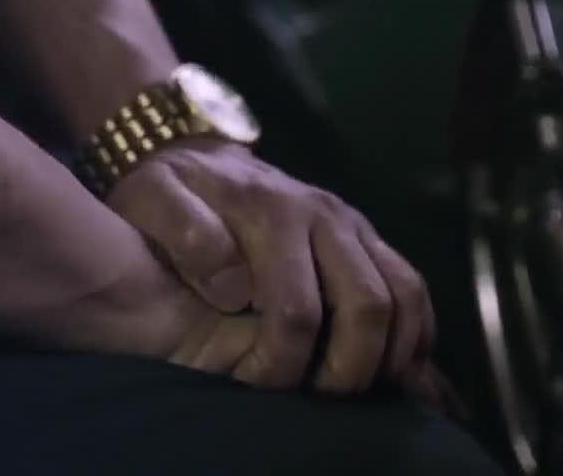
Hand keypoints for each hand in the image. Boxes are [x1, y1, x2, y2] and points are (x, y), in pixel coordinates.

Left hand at [106, 139, 441, 398]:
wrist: (199, 159)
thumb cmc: (165, 193)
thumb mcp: (149, 198)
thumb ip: (184, 232)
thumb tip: (238, 289)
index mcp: (271, 212)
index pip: (297, 310)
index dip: (279, 365)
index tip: (250, 388)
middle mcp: (325, 215)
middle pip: (368, 306)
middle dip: (346, 371)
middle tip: (311, 402)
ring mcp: (355, 225)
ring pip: (405, 297)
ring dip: (389, 357)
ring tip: (351, 395)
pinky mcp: (370, 238)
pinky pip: (413, 288)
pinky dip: (413, 336)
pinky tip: (390, 371)